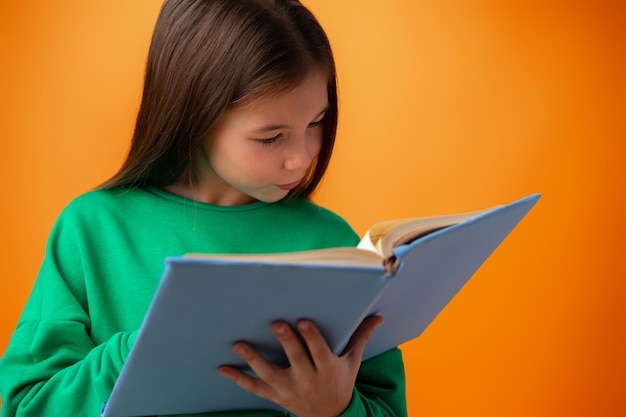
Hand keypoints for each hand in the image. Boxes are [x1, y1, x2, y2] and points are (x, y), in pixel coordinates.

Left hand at [218, 315, 383, 416]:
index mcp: (327, 369)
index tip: (304, 321)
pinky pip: (254, 389)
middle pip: (296, 360)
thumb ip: (361, 337)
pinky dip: (238, 379)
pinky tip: (223, 368)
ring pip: (270, 374)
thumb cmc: (341, 382)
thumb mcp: (352, 362)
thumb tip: (379, 316)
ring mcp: (289, 389)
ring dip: (253, 360)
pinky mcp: (275, 396)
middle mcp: (308, 380)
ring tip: (239, 344)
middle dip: (287, 343)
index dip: (312, 338)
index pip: (320, 352)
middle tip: (276, 325)